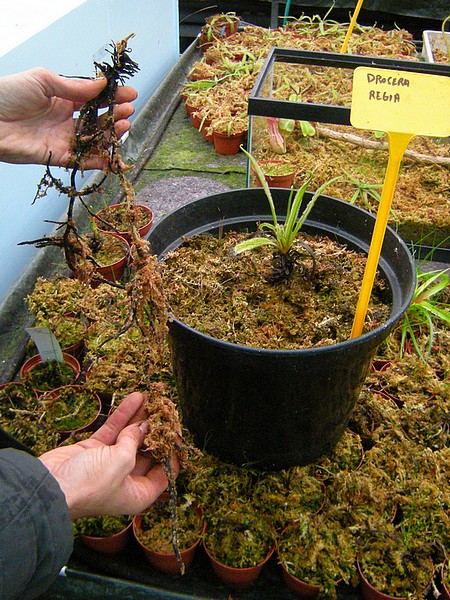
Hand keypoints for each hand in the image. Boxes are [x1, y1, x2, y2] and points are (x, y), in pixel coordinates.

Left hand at [0, 67, 136, 168]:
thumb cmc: (7, 94)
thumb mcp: (43, 80)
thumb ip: (74, 87)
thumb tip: (102, 85)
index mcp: (61, 99)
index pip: (93, 99)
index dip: (111, 97)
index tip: (129, 94)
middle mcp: (64, 120)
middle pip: (96, 121)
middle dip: (115, 115)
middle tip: (129, 111)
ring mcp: (61, 138)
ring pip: (93, 140)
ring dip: (110, 135)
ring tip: (124, 126)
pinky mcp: (56, 156)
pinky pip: (81, 160)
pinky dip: (98, 161)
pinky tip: (112, 155)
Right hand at [38, 392, 178, 519]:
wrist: (49, 486)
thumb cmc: (89, 486)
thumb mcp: (122, 462)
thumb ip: (135, 442)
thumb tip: (143, 427)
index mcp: (138, 494)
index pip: (164, 473)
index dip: (172, 453)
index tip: (177, 432)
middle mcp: (126, 480)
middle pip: (148, 451)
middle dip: (156, 430)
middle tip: (165, 410)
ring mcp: (109, 463)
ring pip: (131, 437)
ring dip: (141, 417)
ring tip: (152, 398)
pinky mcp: (94, 450)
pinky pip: (114, 430)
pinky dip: (124, 415)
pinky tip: (135, 398)